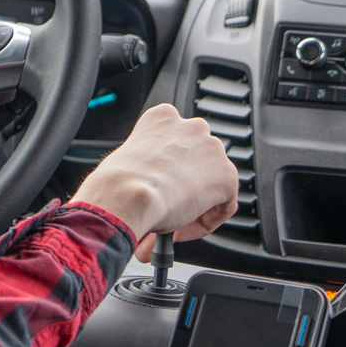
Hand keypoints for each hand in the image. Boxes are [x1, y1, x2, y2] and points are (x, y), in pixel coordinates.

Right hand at [70, 103, 238, 262]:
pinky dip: (207, 221)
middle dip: (188, 182)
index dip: (170, 169)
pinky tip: (183, 229)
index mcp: (164, 117)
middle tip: (171, 205)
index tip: (160, 187)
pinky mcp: (227, 176)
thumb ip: (149, 163)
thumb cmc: (119, 181)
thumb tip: (152, 184)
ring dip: (198, 202)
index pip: (177, 140)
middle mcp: (192, 126)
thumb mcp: (130, 159)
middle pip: (199, 158)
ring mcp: (212, 149)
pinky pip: (223, 204)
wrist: (129, 194)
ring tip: (177, 220)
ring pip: (213, 181)